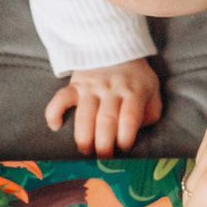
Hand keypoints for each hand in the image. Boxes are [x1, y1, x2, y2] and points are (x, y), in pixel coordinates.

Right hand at [45, 59, 161, 153]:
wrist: (115, 47)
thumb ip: (150, 112)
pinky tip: (54, 126)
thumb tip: (139, 132)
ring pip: (84, 114)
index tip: (124, 148)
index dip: (126, 136)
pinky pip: (61, 97)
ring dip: (83, 136)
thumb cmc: (136, 77)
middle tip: (103, 159)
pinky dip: (54, 111)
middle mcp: (111, 90)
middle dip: (104, 144)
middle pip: (106, 120)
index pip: (129, 116)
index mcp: (133, 92)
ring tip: (85, 150)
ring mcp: (91, 87)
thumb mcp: (152, 90)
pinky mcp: (75, 85)